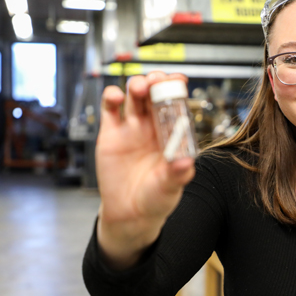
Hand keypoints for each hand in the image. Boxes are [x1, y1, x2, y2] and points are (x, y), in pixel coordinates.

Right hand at [95, 71, 195, 268]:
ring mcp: (131, 128)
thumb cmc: (155, 199)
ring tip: (139, 88)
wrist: (129, 214)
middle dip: (156, 81)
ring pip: (134, 96)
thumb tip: (185, 163)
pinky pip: (110, 108)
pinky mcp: (111, 133)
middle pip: (154, 93)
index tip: (178, 82)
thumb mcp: (170, 188)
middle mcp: (153, 127)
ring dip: (137, 85)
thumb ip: (177, 174)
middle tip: (157, 81)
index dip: (176, 88)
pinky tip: (116, 97)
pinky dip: (112, 96)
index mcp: (171, 134)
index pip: (176, 103)